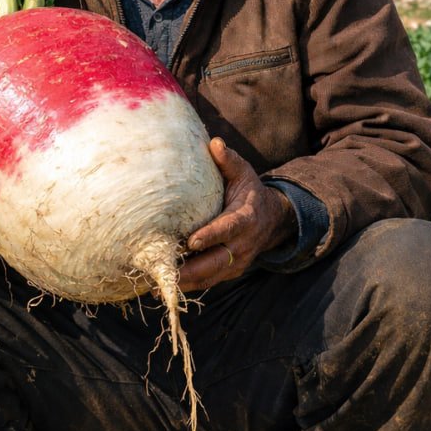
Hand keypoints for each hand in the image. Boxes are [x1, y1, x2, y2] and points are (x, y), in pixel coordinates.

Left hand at [178, 138, 295, 290]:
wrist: (272, 219)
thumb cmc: (250, 192)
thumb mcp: (244, 173)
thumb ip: (229, 161)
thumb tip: (214, 143)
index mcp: (246, 218)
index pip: (228, 228)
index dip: (211, 236)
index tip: (190, 241)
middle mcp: (244, 244)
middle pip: (218, 261)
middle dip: (193, 269)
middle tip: (168, 272)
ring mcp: (238, 261)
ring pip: (212, 276)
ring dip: (187, 282)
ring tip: (159, 286)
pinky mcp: (230, 271)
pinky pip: (210, 281)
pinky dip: (190, 286)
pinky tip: (166, 287)